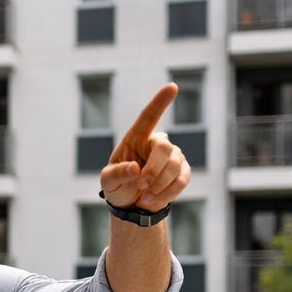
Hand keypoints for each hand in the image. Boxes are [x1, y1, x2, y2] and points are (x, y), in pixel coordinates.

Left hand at [100, 83, 190, 211]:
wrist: (132, 205)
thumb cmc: (117, 186)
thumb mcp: (108, 181)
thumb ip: (118, 174)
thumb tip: (134, 168)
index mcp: (136, 138)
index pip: (148, 117)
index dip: (160, 102)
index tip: (172, 87)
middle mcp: (156, 143)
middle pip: (164, 148)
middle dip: (154, 170)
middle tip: (141, 184)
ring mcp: (172, 156)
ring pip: (174, 165)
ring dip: (159, 184)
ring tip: (145, 195)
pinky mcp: (182, 171)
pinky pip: (183, 178)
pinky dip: (168, 192)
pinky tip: (154, 198)